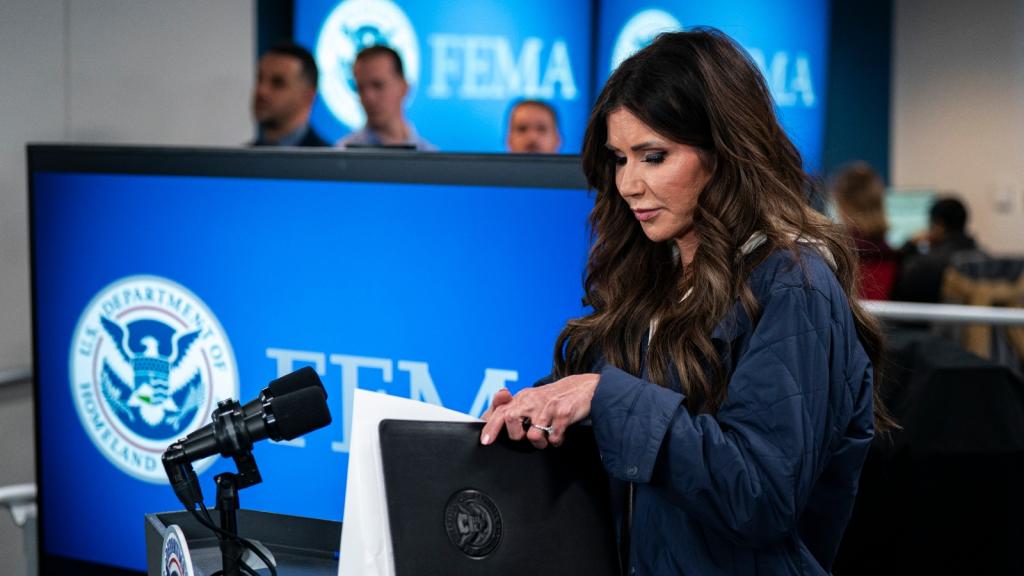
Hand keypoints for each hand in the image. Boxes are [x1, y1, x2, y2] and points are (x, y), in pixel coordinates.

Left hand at [479, 374, 598, 448]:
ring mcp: (548, 406)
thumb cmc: (553, 398)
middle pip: (511, 419)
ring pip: (532, 434)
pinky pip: (554, 437)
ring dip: (539, 443)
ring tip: (545, 439)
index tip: (486, 441)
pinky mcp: (564, 413)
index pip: (501, 410)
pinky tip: (558, 435)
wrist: (582, 387)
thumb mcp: (530, 400)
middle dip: (516, 435)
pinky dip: (556, 441)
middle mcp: (533, 400)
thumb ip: (511, 409)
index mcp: (522, 397)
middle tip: (525, 436)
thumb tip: (491, 421)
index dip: (491, 426)